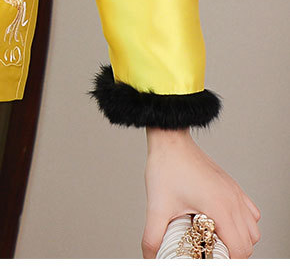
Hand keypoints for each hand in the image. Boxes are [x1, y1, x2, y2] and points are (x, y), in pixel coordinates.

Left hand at [142, 127, 260, 258]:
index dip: (228, 262)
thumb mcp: (157, 206)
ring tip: (216, 240)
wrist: (170, 140)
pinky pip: (250, 212)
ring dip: (240, 239)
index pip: (240, 249)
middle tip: (211, 253)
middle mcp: (232, 200)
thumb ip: (153, 236)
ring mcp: (234, 192)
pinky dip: (243, 224)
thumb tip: (149, 256)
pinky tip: (222, 223)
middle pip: (249, 243)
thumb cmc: (166, 166)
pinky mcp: (232, 186)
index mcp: (219, 207)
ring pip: (253, 228)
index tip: (211, 260)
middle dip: (233, 254)